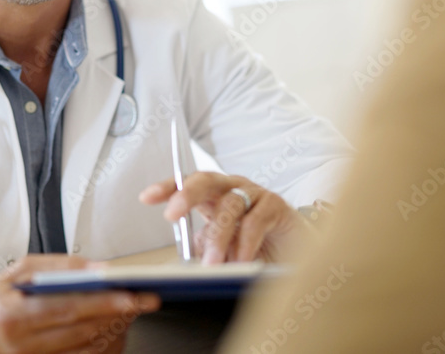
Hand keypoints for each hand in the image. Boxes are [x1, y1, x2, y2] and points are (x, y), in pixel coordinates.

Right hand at [0, 255, 159, 352]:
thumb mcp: (19, 270)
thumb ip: (59, 266)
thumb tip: (96, 268)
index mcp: (15, 314)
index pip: (68, 308)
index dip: (103, 303)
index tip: (130, 297)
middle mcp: (22, 344)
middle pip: (81, 332)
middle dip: (117, 316)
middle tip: (142, 302)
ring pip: (83, 351)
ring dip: (112, 333)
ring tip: (129, 314)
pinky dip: (97, 348)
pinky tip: (110, 332)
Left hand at [139, 173, 303, 264]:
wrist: (297, 250)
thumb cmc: (257, 246)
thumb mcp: (223, 248)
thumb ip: (206, 249)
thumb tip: (187, 263)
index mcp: (215, 195)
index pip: (187, 184)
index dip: (167, 187)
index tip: (147, 197)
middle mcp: (233, 188)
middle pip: (205, 181)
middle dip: (186, 194)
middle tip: (172, 213)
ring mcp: (255, 194)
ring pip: (230, 205)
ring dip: (219, 236)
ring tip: (214, 263)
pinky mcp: (275, 205)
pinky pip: (256, 221)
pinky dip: (246, 243)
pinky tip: (241, 260)